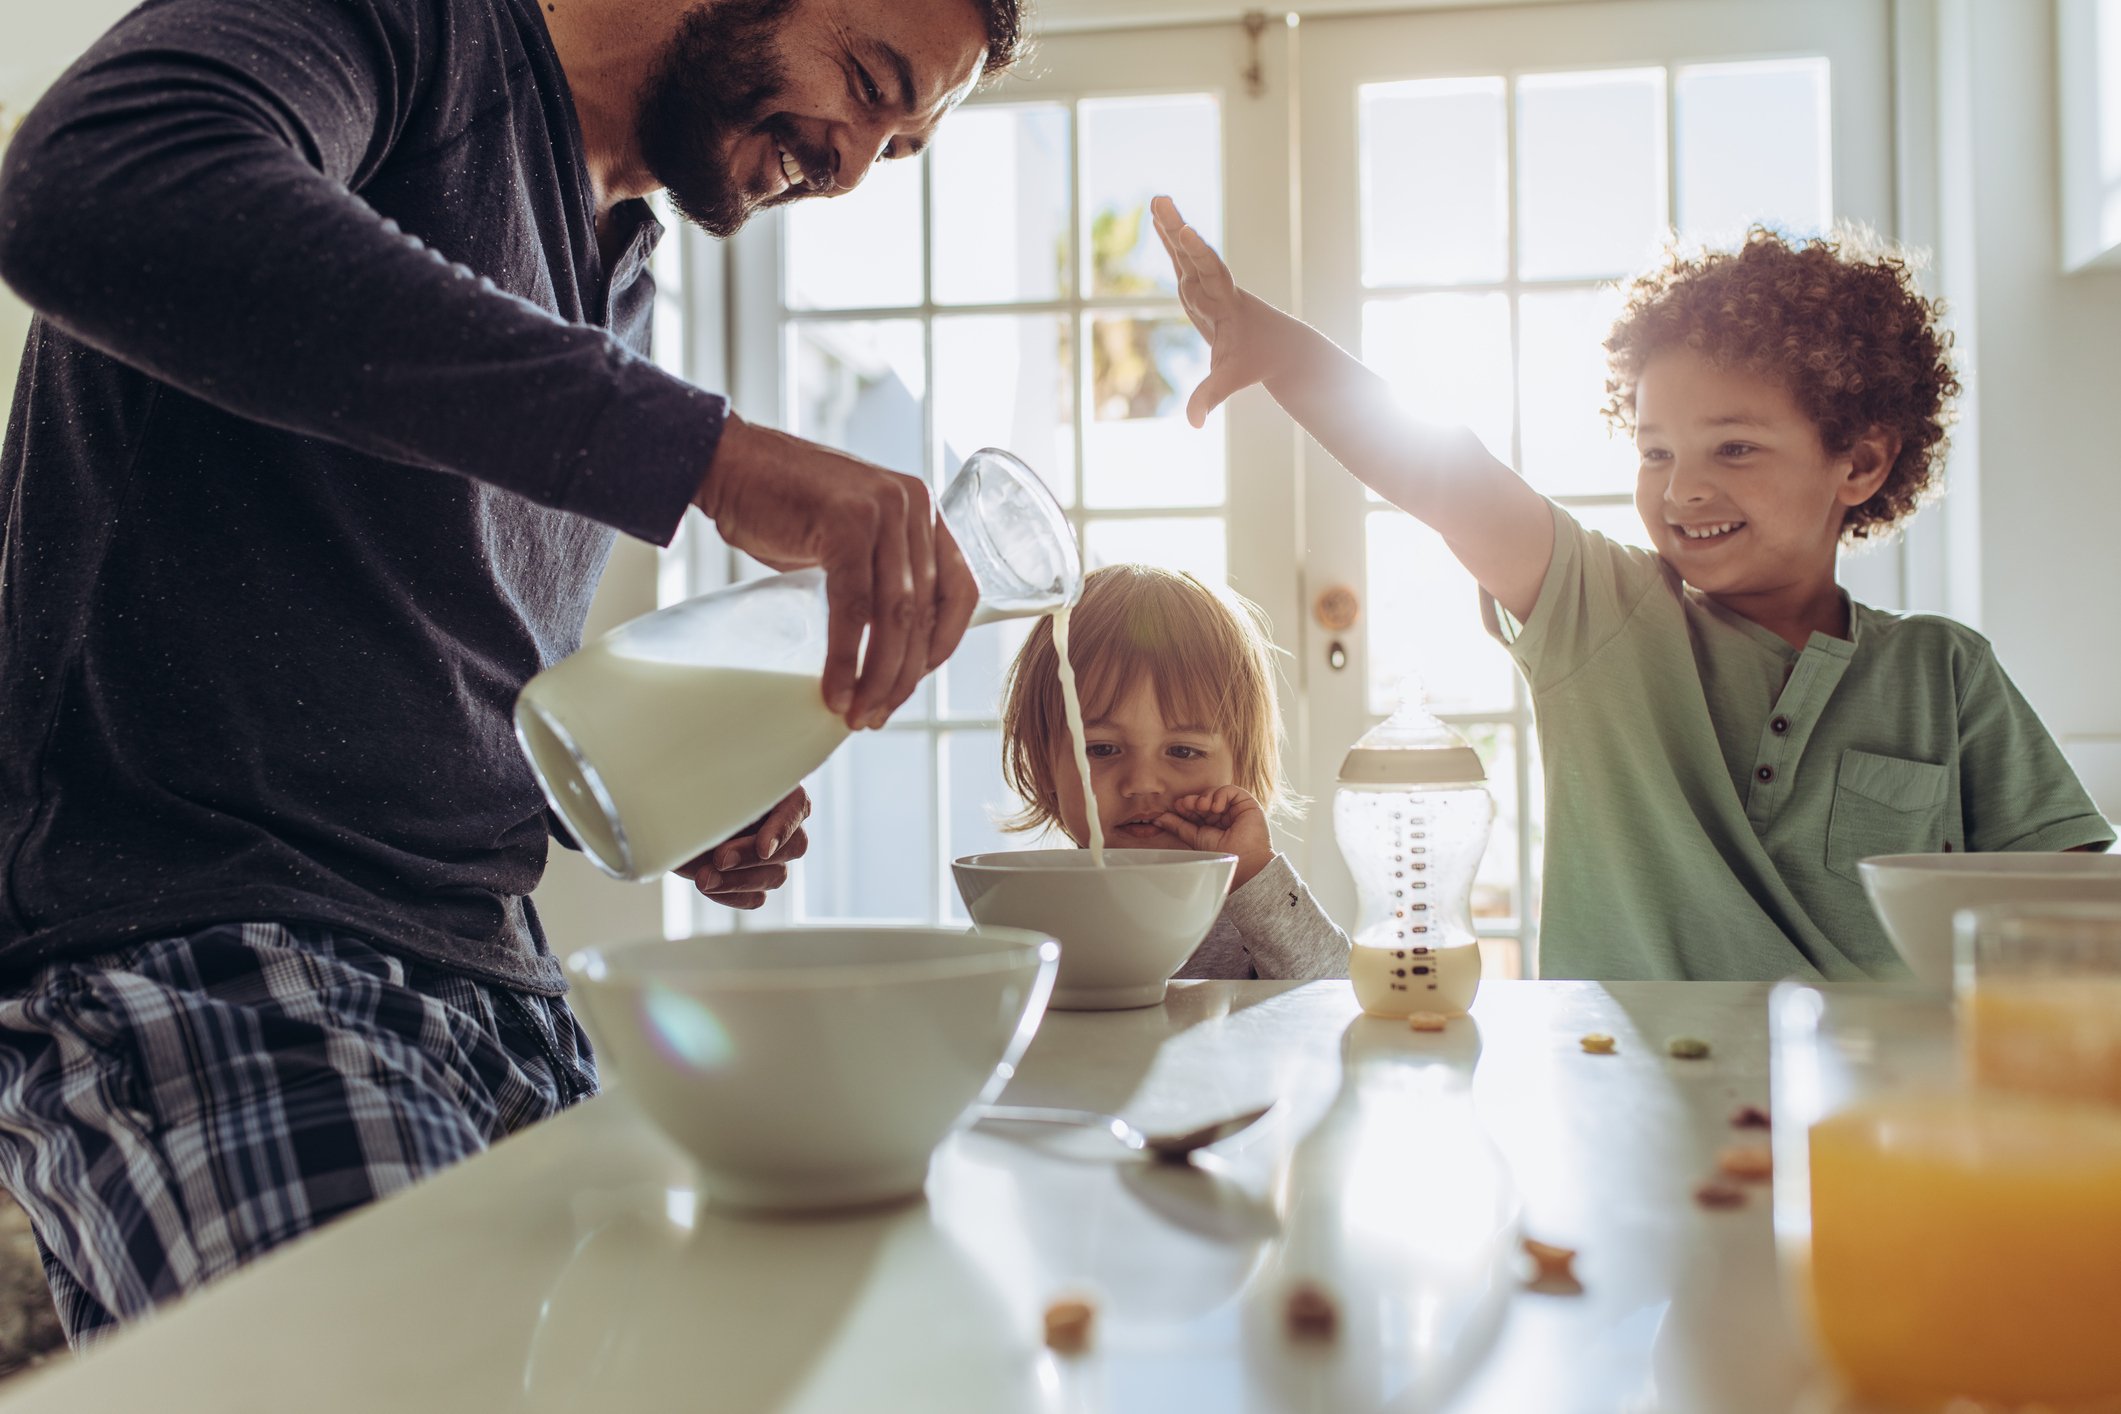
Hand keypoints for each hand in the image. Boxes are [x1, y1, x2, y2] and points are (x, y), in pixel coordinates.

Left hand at [671, 787, 811, 909]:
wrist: (666, 814)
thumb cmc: (687, 789)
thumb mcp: (701, 785)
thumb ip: (720, 794)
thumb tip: (728, 803)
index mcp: (776, 790)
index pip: (798, 806)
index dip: (783, 829)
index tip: (763, 849)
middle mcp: (780, 823)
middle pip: (794, 846)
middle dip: (752, 856)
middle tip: (719, 858)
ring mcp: (772, 856)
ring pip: (776, 876)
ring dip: (739, 880)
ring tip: (703, 878)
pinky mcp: (753, 881)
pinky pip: (755, 898)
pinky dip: (733, 896)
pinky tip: (709, 886)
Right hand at [695, 415, 978, 729]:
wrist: (727, 462)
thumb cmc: (782, 504)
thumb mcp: (849, 534)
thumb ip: (878, 573)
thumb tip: (889, 646)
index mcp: (922, 509)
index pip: (960, 588)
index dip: (945, 644)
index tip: (917, 680)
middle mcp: (912, 505)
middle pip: (924, 611)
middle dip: (904, 674)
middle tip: (877, 714)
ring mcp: (882, 510)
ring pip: (895, 615)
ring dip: (879, 676)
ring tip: (858, 714)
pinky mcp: (846, 523)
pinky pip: (854, 607)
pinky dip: (846, 657)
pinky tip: (835, 689)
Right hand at [1150, 195, 1294, 428]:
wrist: (1280, 345)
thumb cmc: (1256, 361)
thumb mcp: (1232, 378)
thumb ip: (1210, 396)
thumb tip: (1194, 423)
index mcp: (1226, 304)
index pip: (1210, 275)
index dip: (1197, 254)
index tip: (1186, 234)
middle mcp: (1216, 288)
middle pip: (1194, 255)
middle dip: (1178, 230)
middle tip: (1163, 202)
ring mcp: (1208, 285)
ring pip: (1186, 252)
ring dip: (1170, 226)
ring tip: (1157, 198)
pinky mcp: (1200, 286)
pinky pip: (1183, 259)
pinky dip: (1170, 239)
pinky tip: (1159, 219)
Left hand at [1156, 785, 1273, 890]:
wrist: (1243, 861)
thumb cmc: (1223, 854)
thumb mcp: (1195, 837)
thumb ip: (1178, 826)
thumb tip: (1158, 818)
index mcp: (1211, 824)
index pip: (1195, 809)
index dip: (1186, 806)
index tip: (1176, 807)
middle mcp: (1223, 815)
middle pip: (1204, 799)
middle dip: (1193, 800)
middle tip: (1186, 804)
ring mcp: (1234, 809)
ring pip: (1215, 793)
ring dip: (1205, 797)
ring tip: (1202, 807)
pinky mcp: (1246, 803)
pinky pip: (1230, 790)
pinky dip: (1220, 795)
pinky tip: (1216, 807)